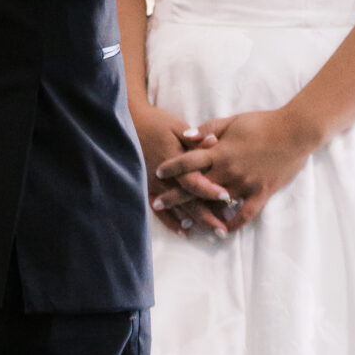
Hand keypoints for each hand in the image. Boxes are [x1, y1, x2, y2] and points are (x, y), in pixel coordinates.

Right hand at [132, 105, 233, 237]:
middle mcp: (163, 177)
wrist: (128, 125)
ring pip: (176, 208)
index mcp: (173, 159)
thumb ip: (194, 139)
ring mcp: (153, 185)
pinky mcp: (146, 188)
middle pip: (187, 201)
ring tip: (210, 232)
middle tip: (222, 230)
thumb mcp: (176, 126)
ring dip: (193, 221)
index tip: (227, 198)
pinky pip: (158, 210)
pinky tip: (184, 231)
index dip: (210, 190)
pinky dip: (171, 221)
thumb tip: (214, 142)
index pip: (193, 180)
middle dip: (206, 217)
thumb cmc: (155, 123)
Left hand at [153, 108, 315, 233]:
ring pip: (217, 203)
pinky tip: (222, 232)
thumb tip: (186, 137)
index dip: (171, 168)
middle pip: (196, 186)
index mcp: (220, 151)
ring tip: (184, 222)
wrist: (295, 131)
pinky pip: (245, 213)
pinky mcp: (261, 192)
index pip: (188, 161)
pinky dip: (234, 223)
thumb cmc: (263, 122)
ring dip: (199, 213)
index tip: (157, 174)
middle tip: (156, 204)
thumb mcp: (232, 121)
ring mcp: (245, 184)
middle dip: (174, 196)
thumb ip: (208, 130)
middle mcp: (228, 170)